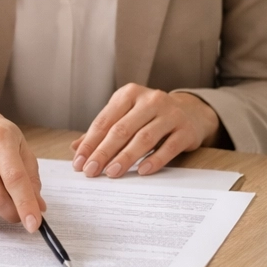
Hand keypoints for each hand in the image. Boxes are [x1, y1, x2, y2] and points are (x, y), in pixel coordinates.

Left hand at [70, 86, 219, 177]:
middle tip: (91, 171)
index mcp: (129, 93)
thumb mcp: (125, 116)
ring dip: (126, 157)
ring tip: (111, 173)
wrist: (191, 112)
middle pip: (122, 129)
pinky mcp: (186, 130)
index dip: (90, 143)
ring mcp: (170, 114)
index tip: (79, 162)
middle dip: (103, 152)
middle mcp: (150, 100)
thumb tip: (76, 148)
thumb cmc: (150, 116)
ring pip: (144, 138)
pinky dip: (155, 160)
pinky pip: (169, 147)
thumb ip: (103, 130)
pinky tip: (142, 171)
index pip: (105, 120)